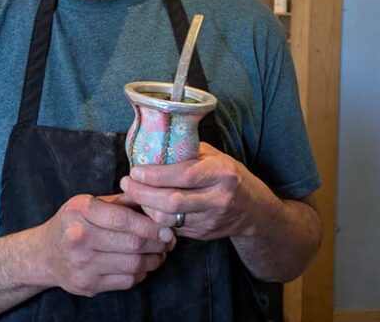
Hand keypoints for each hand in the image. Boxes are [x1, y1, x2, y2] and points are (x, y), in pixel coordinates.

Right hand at [35, 194, 175, 296]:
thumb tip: (154, 199)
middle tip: (169, 241)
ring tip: (160, 253)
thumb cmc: (74, 223)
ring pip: (132, 264)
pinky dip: (140, 273)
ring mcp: (82, 264)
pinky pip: (126, 281)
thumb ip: (120, 201)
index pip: (123, 219)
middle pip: (131, 243)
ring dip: (153, 260)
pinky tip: (143, 265)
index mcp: (80, 210)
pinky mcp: (87, 284)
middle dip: (157, 243)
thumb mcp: (89, 203)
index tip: (167, 228)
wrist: (44, 254)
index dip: (150, 225)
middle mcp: (78, 237)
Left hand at [120, 142, 279, 240]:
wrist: (253, 210)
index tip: (136, 171)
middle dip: (143, 193)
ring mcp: (211, 220)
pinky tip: (147, 206)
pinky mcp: (203, 235)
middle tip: (126, 183)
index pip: (185, 175)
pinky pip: (172, 228)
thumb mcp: (215, 157)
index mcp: (222, 173)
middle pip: (172, 201)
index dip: (156, 175)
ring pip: (169, 219)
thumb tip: (154, 144)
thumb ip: (188, 152)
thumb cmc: (228, 175)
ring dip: (145, 207)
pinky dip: (155, 218)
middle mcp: (219, 198)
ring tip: (134, 194)